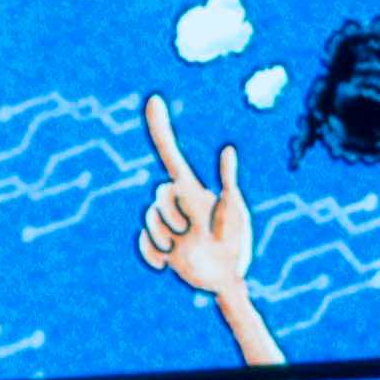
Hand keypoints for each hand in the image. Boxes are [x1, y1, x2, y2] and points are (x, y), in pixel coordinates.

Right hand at [137, 95, 257, 298]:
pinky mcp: (159, 245)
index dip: (160, 128)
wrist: (226, 279)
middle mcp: (176, 203)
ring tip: (185, 250)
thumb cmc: (236, 245)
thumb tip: (229, 148)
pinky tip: (168, 265)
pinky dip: (153, 254)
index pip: (171, 155)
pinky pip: (143, 243)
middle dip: (172, 213)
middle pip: (158, 194)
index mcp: (192, 190)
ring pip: (149, 219)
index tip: (153, 100)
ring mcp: (165, 224)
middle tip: (193, 232)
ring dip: (165, 237)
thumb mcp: (234, 215)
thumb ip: (228, 185)